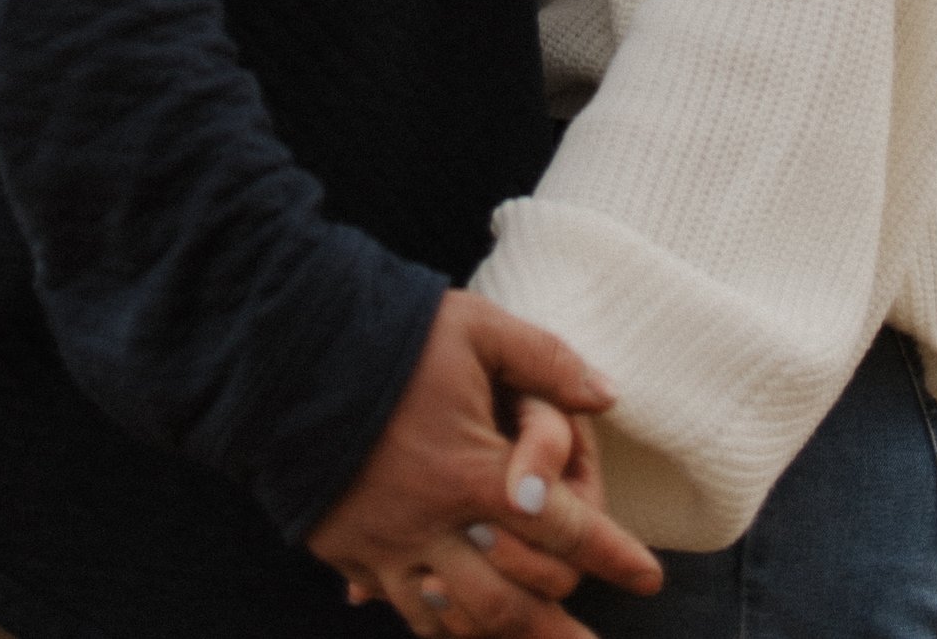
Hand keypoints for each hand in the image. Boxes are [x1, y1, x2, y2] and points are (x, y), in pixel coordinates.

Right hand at [310, 291, 662, 633]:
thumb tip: (607, 393)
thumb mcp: (476, 328)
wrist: (287, 356)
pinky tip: (463, 633)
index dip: (613, 555)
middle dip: (561, 626)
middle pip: (514, 600)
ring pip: (460, 621)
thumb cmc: (390, 336)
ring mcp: (390, 545)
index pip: (564, 528)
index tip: (649, 577)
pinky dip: (442, 628)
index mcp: (475, 471)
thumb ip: (546, 358)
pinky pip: (407, 610)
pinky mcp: (352, 552)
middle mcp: (436, 522)